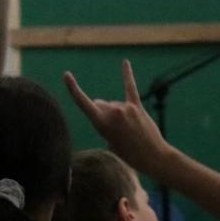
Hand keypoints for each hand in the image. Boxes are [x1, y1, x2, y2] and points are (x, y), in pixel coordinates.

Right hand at [63, 60, 170, 176]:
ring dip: (117, 114)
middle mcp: (112, 111)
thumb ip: (104, 121)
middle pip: (100, 104)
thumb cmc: (128, 153)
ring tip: (129, 131)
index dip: (73, 88)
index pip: (82, 102)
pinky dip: (127, 75)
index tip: (66, 74)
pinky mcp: (137, 106)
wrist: (152, 157)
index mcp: (101, 122)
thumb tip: (109, 107)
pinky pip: (130, 88)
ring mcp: (125, 108)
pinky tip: (125, 62)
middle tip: (116, 133)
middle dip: (103, 114)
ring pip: (113, 104)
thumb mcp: (108, 140)